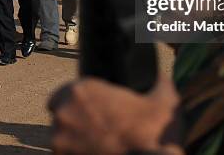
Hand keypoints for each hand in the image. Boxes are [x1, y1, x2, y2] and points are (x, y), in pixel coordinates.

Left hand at [48, 75, 183, 154]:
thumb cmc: (155, 130)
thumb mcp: (163, 98)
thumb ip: (159, 81)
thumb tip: (163, 77)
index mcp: (81, 89)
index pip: (62, 93)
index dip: (75, 103)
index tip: (90, 112)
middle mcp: (64, 111)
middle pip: (59, 115)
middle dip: (73, 121)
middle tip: (94, 130)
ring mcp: (59, 139)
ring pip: (59, 138)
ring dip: (72, 141)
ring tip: (96, 145)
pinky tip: (94, 154)